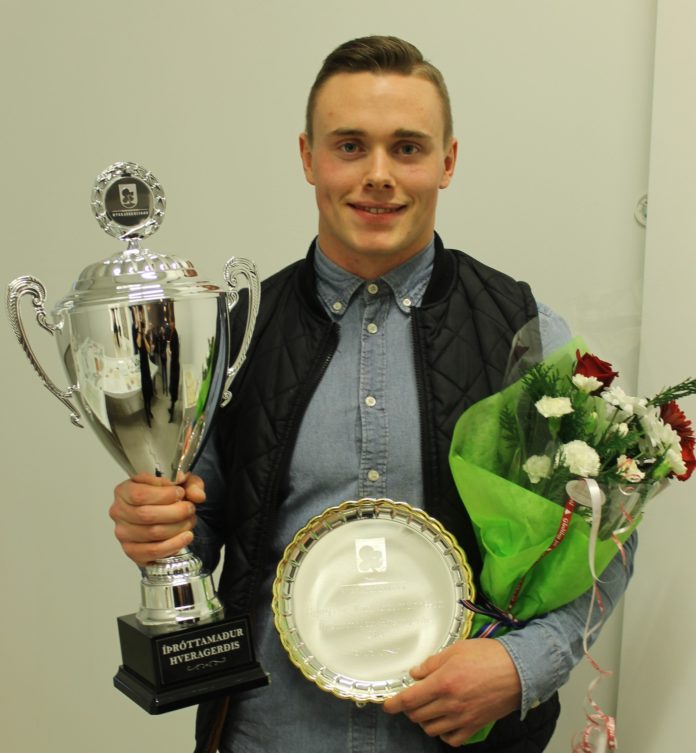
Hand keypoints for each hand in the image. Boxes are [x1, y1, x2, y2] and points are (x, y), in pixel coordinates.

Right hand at [109, 472, 205, 566]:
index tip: (180, 493)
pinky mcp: (132, 551)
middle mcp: (118, 512)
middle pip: (146, 515)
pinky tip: (186, 536)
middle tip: (190, 508)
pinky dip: (174, 545)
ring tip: (190, 521)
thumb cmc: (168, 494)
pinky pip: (153, 551)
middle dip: (176, 512)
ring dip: (178, 527)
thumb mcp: (181, 482)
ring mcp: (123, 533)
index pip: (140, 494)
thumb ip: (191, 484)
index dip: (165, 495)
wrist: (163, 513)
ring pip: (152, 533)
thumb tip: (197, 495)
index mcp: (124, 490)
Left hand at [383, 638, 520, 747]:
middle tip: (412, 698)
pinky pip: (451, 739)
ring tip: (428, 707)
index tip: (387, 705)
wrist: (518, 670)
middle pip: (417, 716)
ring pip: (431, 729)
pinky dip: (443, 733)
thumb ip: (432, 663)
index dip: (394, 704)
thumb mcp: (456, 650)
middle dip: (409, 709)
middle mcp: (450, 704)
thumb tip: (415, 674)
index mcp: (443, 682)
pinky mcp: (474, 726)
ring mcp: (463, 718)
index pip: (410, 699)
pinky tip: (444, 721)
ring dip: (424, 720)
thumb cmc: (489, 656)